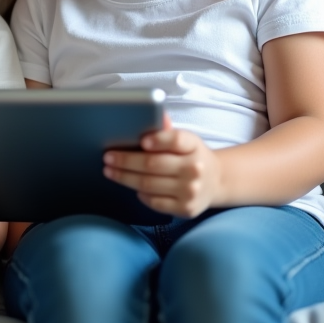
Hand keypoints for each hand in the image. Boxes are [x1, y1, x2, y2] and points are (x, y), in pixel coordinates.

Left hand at [103, 115, 221, 217]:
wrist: (215, 181)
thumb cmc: (191, 156)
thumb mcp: (186, 140)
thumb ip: (167, 131)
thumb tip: (154, 114)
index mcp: (194, 146)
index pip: (176, 139)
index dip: (158, 139)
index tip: (142, 141)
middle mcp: (195, 169)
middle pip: (153, 164)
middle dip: (126, 161)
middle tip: (108, 158)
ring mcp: (191, 191)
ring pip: (149, 184)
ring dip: (125, 178)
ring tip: (110, 171)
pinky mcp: (185, 209)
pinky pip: (154, 202)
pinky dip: (140, 194)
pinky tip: (133, 187)